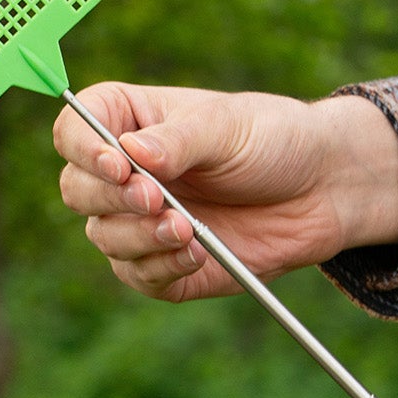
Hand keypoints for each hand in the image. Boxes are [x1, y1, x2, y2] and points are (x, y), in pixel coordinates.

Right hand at [54, 82, 397, 301]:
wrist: (323, 189)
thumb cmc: (273, 140)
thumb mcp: (228, 126)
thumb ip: (179, 141)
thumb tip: (130, 153)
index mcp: (130, 121)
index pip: (73, 129)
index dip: (83, 149)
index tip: (118, 165)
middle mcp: (126, 173)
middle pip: (78, 190)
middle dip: (113, 199)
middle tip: (157, 199)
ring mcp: (141, 221)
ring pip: (104, 237)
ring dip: (139, 237)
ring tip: (187, 229)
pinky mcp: (165, 265)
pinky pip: (139, 277)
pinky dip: (162, 268)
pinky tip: (197, 253)